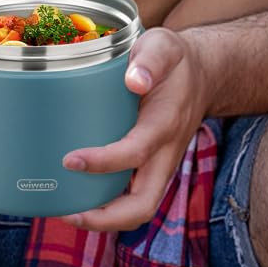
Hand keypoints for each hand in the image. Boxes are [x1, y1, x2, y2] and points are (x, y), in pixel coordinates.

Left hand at [58, 27, 208, 232]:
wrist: (202, 75)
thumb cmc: (174, 61)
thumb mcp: (164, 46)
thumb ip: (151, 59)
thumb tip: (134, 80)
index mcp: (166, 124)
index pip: (137, 153)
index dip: (104, 162)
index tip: (70, 160)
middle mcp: (165, 153)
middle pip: (143, 205)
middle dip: (106, 218)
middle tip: (68, 214)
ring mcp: (159, 165)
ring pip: (138, 209)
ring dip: (104, 220)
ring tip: (66, 214)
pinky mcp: (150, 168)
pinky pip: (131, 197)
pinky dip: (106, 206)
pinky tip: (77, 198)